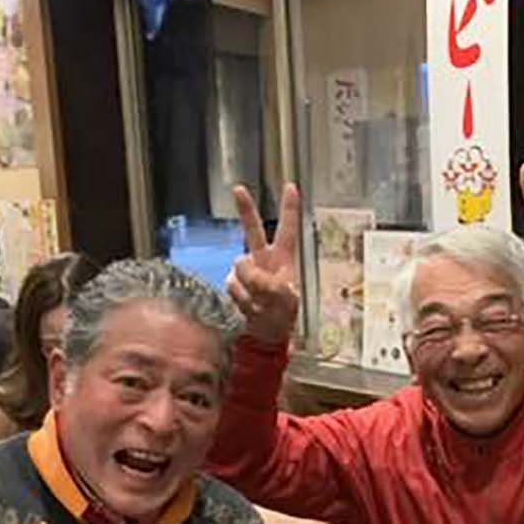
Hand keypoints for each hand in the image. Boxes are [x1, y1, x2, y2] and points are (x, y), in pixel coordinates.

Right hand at [225, 183, 300, 346]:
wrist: (263, 337)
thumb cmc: (281, 317)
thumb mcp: (284, 301)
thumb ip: (267, 284)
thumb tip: (246, 270)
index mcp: (283, 259)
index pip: (287, 230)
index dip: (289, 209)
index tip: (291, 186)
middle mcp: (263, 259)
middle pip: (252, 230)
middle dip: (245, 209)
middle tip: (238, 188)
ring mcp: (246, 271)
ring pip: (239, 268)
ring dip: (249, 287)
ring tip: (259, 305)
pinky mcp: (233, 284)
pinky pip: (232, 286)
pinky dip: (241, 298)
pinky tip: (248, 307)